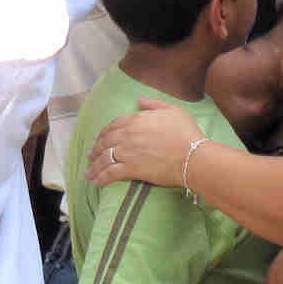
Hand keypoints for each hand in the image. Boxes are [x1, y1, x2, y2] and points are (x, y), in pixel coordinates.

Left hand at [83, 97, 200, 188]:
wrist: (193, 156)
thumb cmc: (186, 133)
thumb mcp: (173, 110)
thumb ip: (153, 104)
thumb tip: (139, 100)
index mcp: (135, 119)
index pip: (113, 125)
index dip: (104, 133)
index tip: (100, 139)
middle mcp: (127, 134)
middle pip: (105, 141)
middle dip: (95, 150)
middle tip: (91, 156)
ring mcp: (128, 152)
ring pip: (104, 158)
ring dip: (94, 166)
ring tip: (89, 173)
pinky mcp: (132, 169)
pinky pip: (110, 173)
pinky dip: (100, 177)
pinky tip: (96, 182)